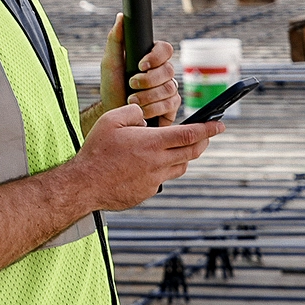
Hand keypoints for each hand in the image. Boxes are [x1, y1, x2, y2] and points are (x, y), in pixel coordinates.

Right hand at [74, 104, 222, 210]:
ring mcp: (154, 180)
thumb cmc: (96, 151)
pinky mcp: (147, 192)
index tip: (220, 125)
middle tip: (207, 135)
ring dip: (184, 156)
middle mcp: (158, 162)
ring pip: (180, 167)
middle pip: (192, 152)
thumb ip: (133, 112)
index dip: (209, 129)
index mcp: (152, 143)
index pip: (190, 134)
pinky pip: (163, 179)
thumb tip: (145, 117)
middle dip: (203, 142)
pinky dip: (164, 169)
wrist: (84, 185)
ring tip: (178, 148)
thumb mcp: (111, 120)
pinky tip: (151, 164)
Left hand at [100, 14, 180, 124]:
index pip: (165, 49)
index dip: (155, 57)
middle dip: (148, 80)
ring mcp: (169, 89)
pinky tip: (142, 111)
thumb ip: (116, 39)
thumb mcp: (110, 62)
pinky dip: (154, 108)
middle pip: (169, 70)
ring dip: (148, 96)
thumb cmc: (112, 86)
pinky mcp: (171, 106)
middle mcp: (163, 72)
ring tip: (132, 100)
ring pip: (170, 88)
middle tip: (131, 85)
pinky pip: (172, 104)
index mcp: (152, 58)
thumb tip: (121, 17)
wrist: (112, 111)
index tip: (140, 65)